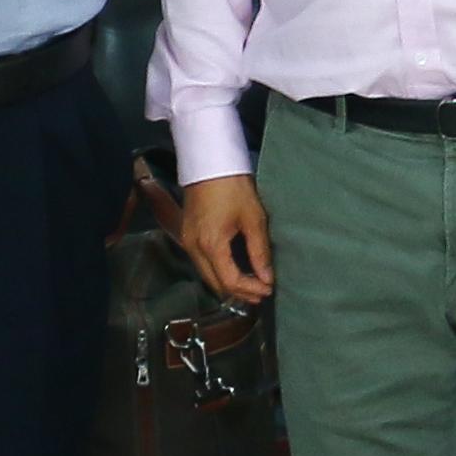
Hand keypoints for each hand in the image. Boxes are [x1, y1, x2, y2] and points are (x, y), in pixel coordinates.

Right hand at [177, 174, 273, 302]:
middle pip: (216, 284)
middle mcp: (194, 248)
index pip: (230, 281)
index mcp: (211, 245)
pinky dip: (218, 272)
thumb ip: (260, 252)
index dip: (251, 290)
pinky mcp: (187, 235)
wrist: (209, 162)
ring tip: (251, 284)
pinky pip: (202, 264)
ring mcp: (188, 242)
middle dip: (239, 293)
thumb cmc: (233, 186)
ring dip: (228, 284)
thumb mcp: (253, 219)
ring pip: (207, 276)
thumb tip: (267, 278)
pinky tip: (234, 269)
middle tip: (261, 292)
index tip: (268, 290)